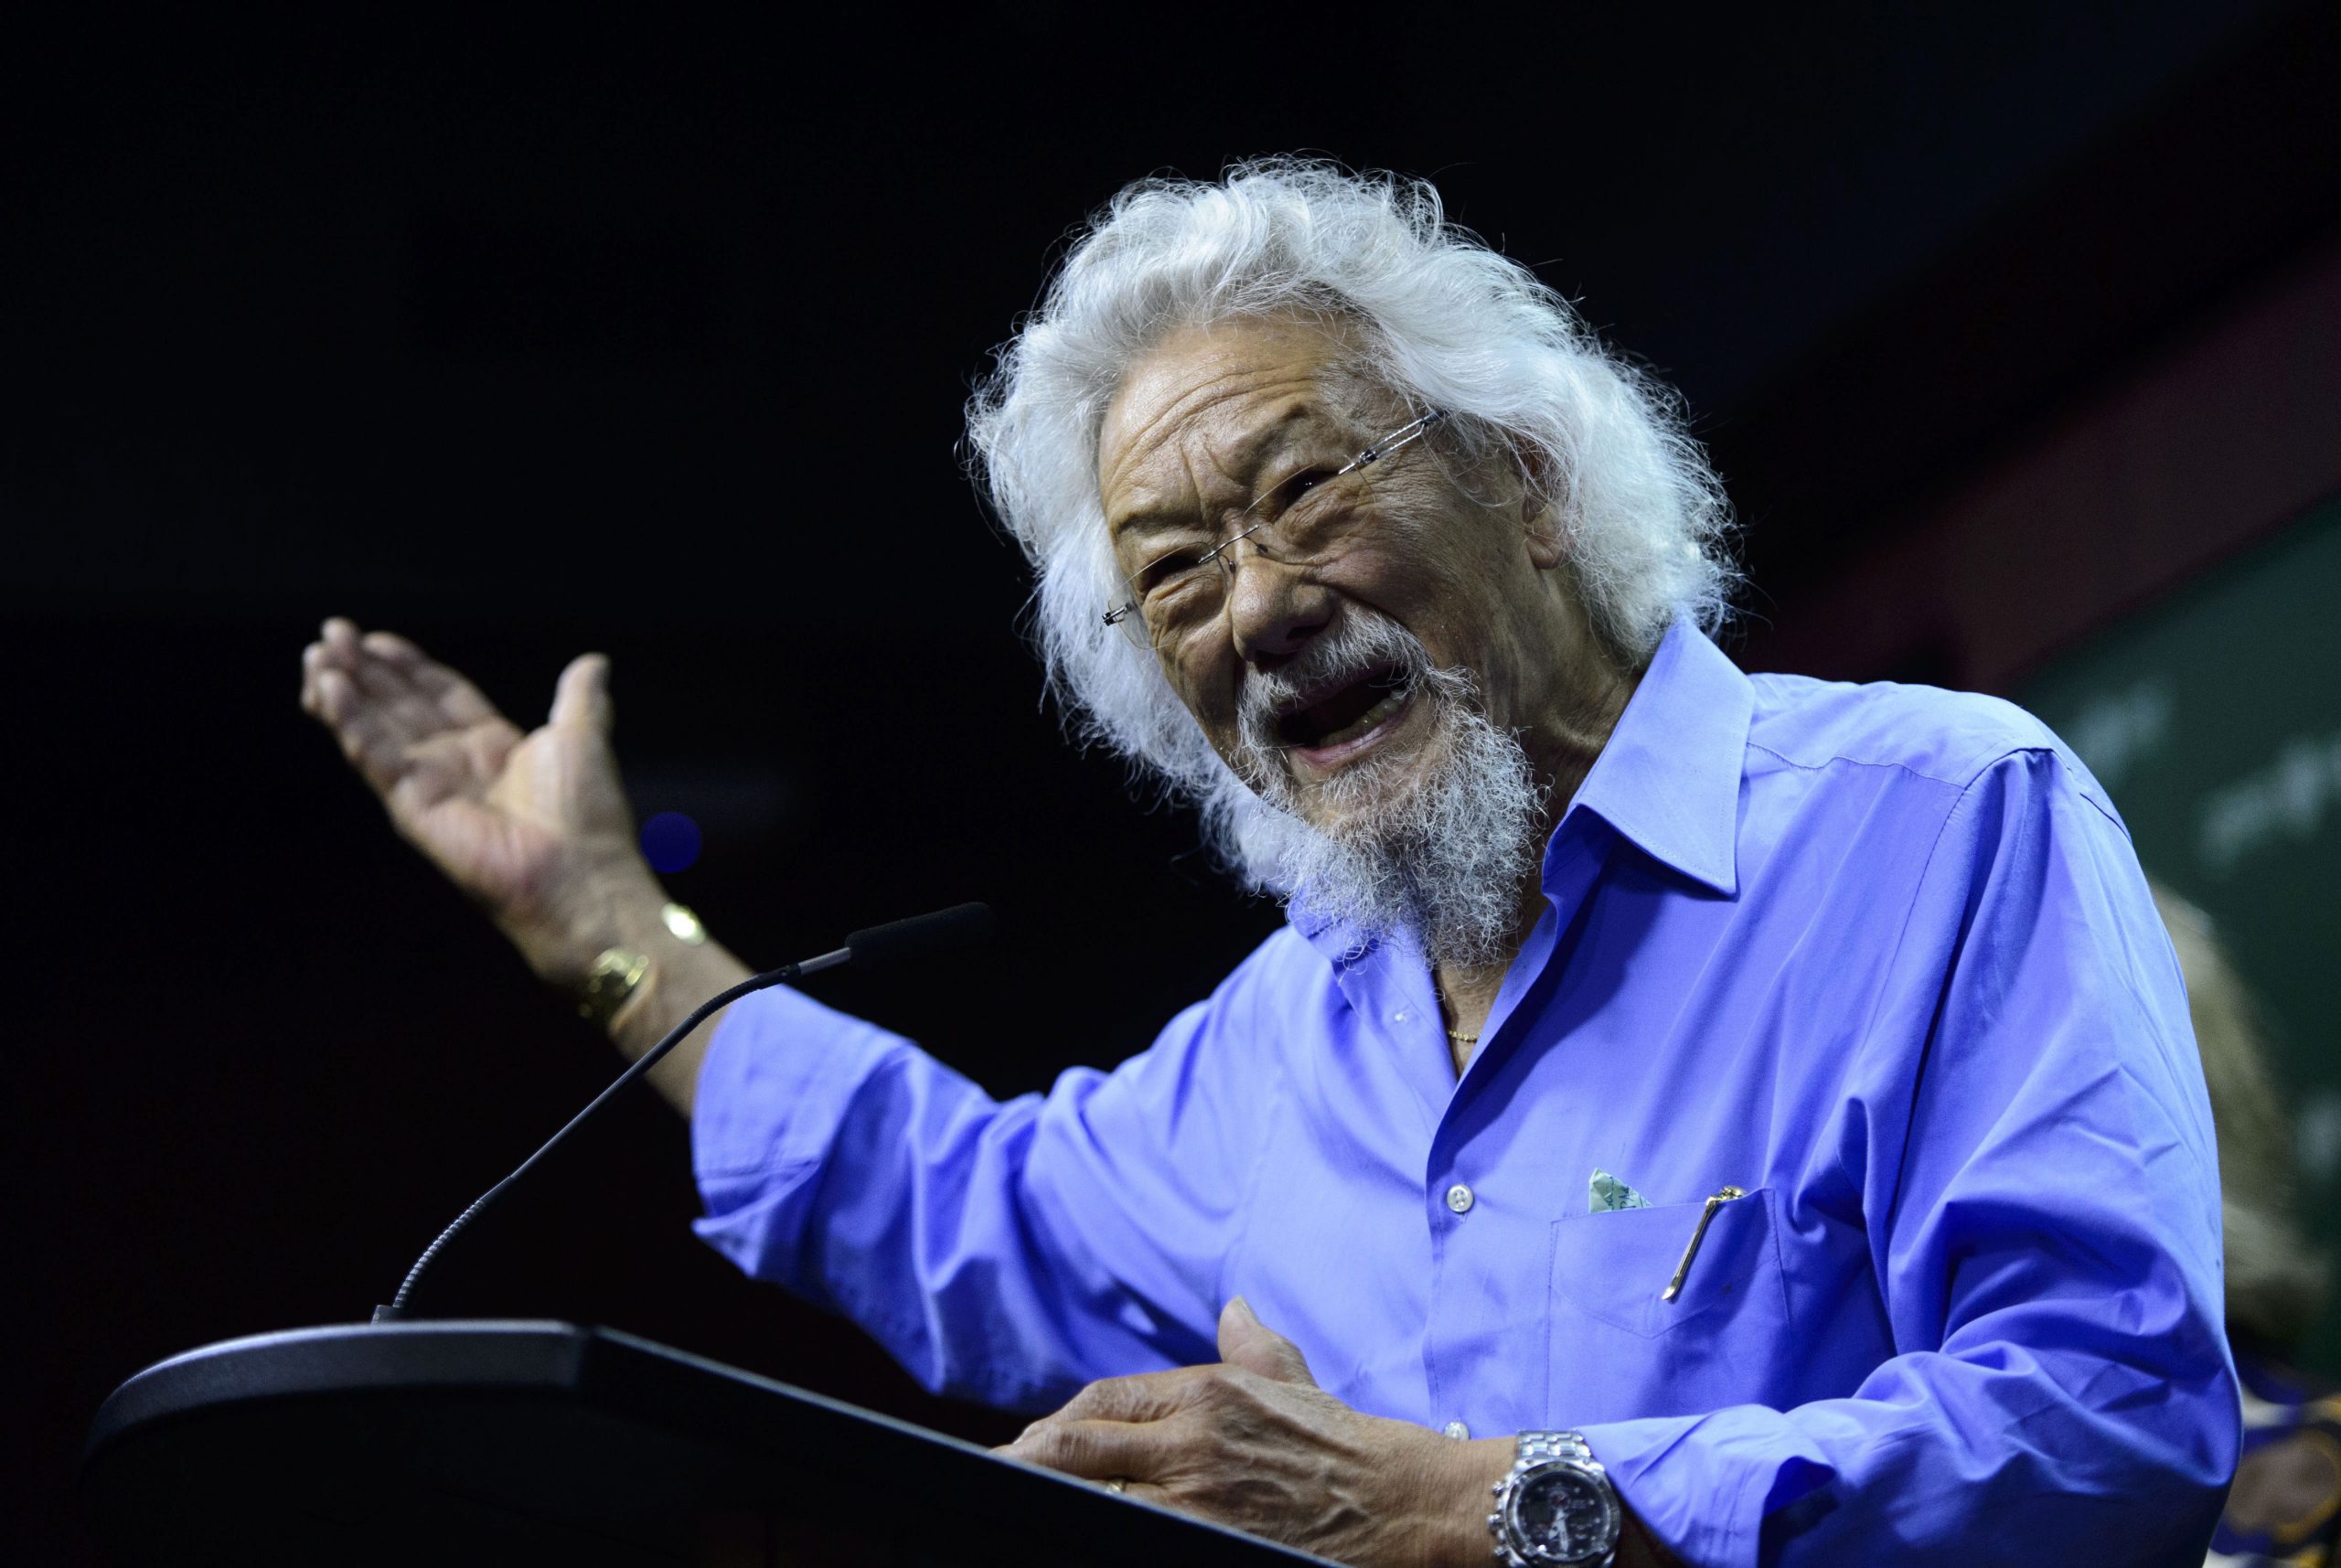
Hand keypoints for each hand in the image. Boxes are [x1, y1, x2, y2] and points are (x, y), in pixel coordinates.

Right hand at [300, 617, 658, 986]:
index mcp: (492, 746)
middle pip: (397, 707)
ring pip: (374, 729)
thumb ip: (579, 698)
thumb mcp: (582, 738)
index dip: (406, 666)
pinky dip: (352, 723)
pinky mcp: (413, 809)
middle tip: (331, 634)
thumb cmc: (587, 815)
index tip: (374, 638)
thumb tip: (595, 661)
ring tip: (317, 656)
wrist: (582, 873)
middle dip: (364, 671)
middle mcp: (455, 765)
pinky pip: (376, 758)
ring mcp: (429, 787)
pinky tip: (330, 691)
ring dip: (343, 692)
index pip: (438, 694)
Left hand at [1000, 1298, 1508, 1566]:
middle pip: (1076, 1449)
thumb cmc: (1343, 1444)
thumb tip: (1233, 1306)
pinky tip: (1080, 1535)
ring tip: (1019, 1511)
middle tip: (995, 1478)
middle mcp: (1194, 1442)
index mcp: (1206, 1393)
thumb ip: (1251, 1344)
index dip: (1053, 1429)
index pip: (1100, 1402)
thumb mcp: (1293, 1381)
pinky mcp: (1213, 1544)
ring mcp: (1200, 1501)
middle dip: (1025, 1463)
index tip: (1026, 1447)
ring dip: (1054, 1503)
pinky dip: (1100, 1532)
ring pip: (1094, 1498)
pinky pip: (1133, 1537)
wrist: (1401, 1501)